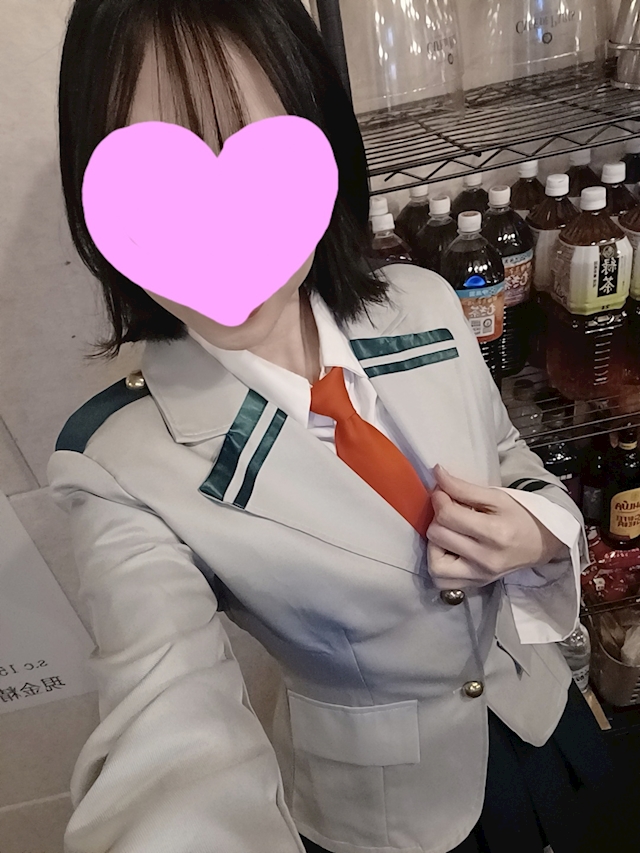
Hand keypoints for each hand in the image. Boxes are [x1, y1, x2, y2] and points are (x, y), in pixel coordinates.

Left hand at [426, 465, 564, 590]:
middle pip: (438, 536)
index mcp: (495, 533)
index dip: (439, 498)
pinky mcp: (476, 585)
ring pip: (435, 564)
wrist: (540, 543)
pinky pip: (442, 581)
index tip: (442, 491)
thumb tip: (436, 473)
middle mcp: (486, 559)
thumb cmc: (519, 516)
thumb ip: (463, 487)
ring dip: (435, 544)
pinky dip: (438, 565)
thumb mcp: (496, 496)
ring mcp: (480, 576)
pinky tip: (449, 550)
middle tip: (449, 510)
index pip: (447, 515)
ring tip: (449, 533)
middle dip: (437, 518)